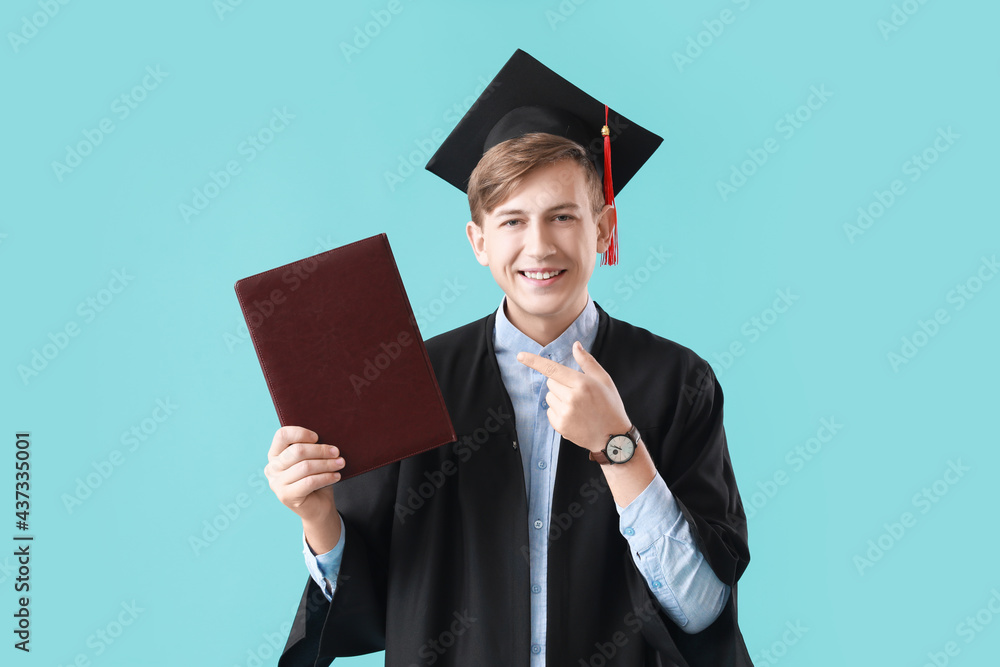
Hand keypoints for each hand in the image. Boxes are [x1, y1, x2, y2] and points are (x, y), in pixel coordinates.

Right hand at [265, 426, 343, 523]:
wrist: (318, 506)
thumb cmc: (315, 478)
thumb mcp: (312, 459)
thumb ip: (311, 447)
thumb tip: (325, 436)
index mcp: (275, 454)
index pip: (282, 435)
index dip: (300, 433)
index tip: (317, 437)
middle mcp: (272, 468)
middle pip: (297, 451)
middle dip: (320, 450)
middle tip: (337, 452)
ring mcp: (277, 483)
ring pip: (305, 466)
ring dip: (327, 464)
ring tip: (340, 463)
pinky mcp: (286, 496)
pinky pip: (309, 482)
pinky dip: (326, 477)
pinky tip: (336, 476)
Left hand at [516, 341, 630, 452]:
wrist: (613, 437)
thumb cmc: (610, 405)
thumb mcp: (604, 380)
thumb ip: (587, 362)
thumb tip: (575, 345)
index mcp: (582, 383)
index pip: (553, 369)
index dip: (534, 361)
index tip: (520, 356)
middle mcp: (571, 398)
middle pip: (550, 382)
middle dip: (560, 383)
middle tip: (577, 392)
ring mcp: (564, 413)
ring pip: (549, 396)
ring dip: (558, 397)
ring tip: (577, 406)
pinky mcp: (560, 425)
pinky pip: (549, 410)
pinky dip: (558, 410)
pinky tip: (573, 415)